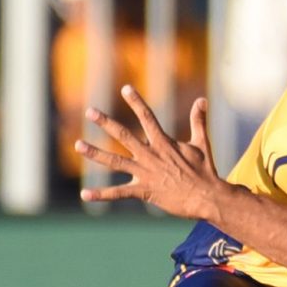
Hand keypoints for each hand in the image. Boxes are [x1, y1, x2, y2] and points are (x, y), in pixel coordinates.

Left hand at [75, 85, 217, 217]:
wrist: (207, 198)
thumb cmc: (205, 171)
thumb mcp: (202, 143)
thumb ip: (198, 121)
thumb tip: (202, 99)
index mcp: (164, 143)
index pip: (148, 117)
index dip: (137, 102)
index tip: (126, 88)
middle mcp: (151, 156)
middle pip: (124, 136)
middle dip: (106, 123)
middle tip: (90, 112)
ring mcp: (146, 174)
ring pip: (115, 162)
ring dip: (96, 153)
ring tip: (79, 145)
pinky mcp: (144, 192)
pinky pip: (118, 193)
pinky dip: (101, 194)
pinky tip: (84, 194)